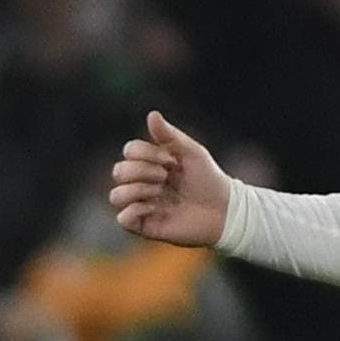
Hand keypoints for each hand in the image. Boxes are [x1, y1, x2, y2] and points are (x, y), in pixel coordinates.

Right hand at [108, 110, 229, 247]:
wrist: (224, 211)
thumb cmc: (209, 180)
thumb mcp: (192, 152)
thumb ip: (169, 135)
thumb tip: (151, 114)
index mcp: (151, 164)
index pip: (129, 151)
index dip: (146, 153)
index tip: (171, 160)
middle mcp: (143, 184)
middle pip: (118, 171)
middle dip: (142, 171)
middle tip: (166, 177)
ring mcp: (143, 205)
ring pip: (115, 196)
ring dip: (137, 190)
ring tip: (160, 193)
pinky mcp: (145, 226)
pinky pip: (122, 219)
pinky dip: (136, 211)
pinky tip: (156, 209)